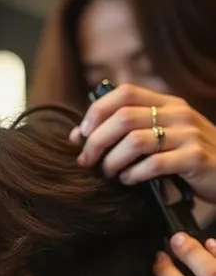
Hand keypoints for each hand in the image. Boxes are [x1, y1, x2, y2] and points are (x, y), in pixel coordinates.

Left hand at [69, 84, 215, 203]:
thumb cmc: (191, 159)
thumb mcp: (167, 135)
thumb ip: (135, 130)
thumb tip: (85, 135)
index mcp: (168, 103)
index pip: (123, 93)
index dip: (96, 112)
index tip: (81, 135)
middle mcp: (178, 113)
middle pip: (123, 117)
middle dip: (97, 141)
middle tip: (87, 161)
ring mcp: (188, 134)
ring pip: (135, 140)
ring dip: (113, 160)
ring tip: (108, 173)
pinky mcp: (194, 158)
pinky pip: (154, 164)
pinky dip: (134, 174)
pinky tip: (128, 181)